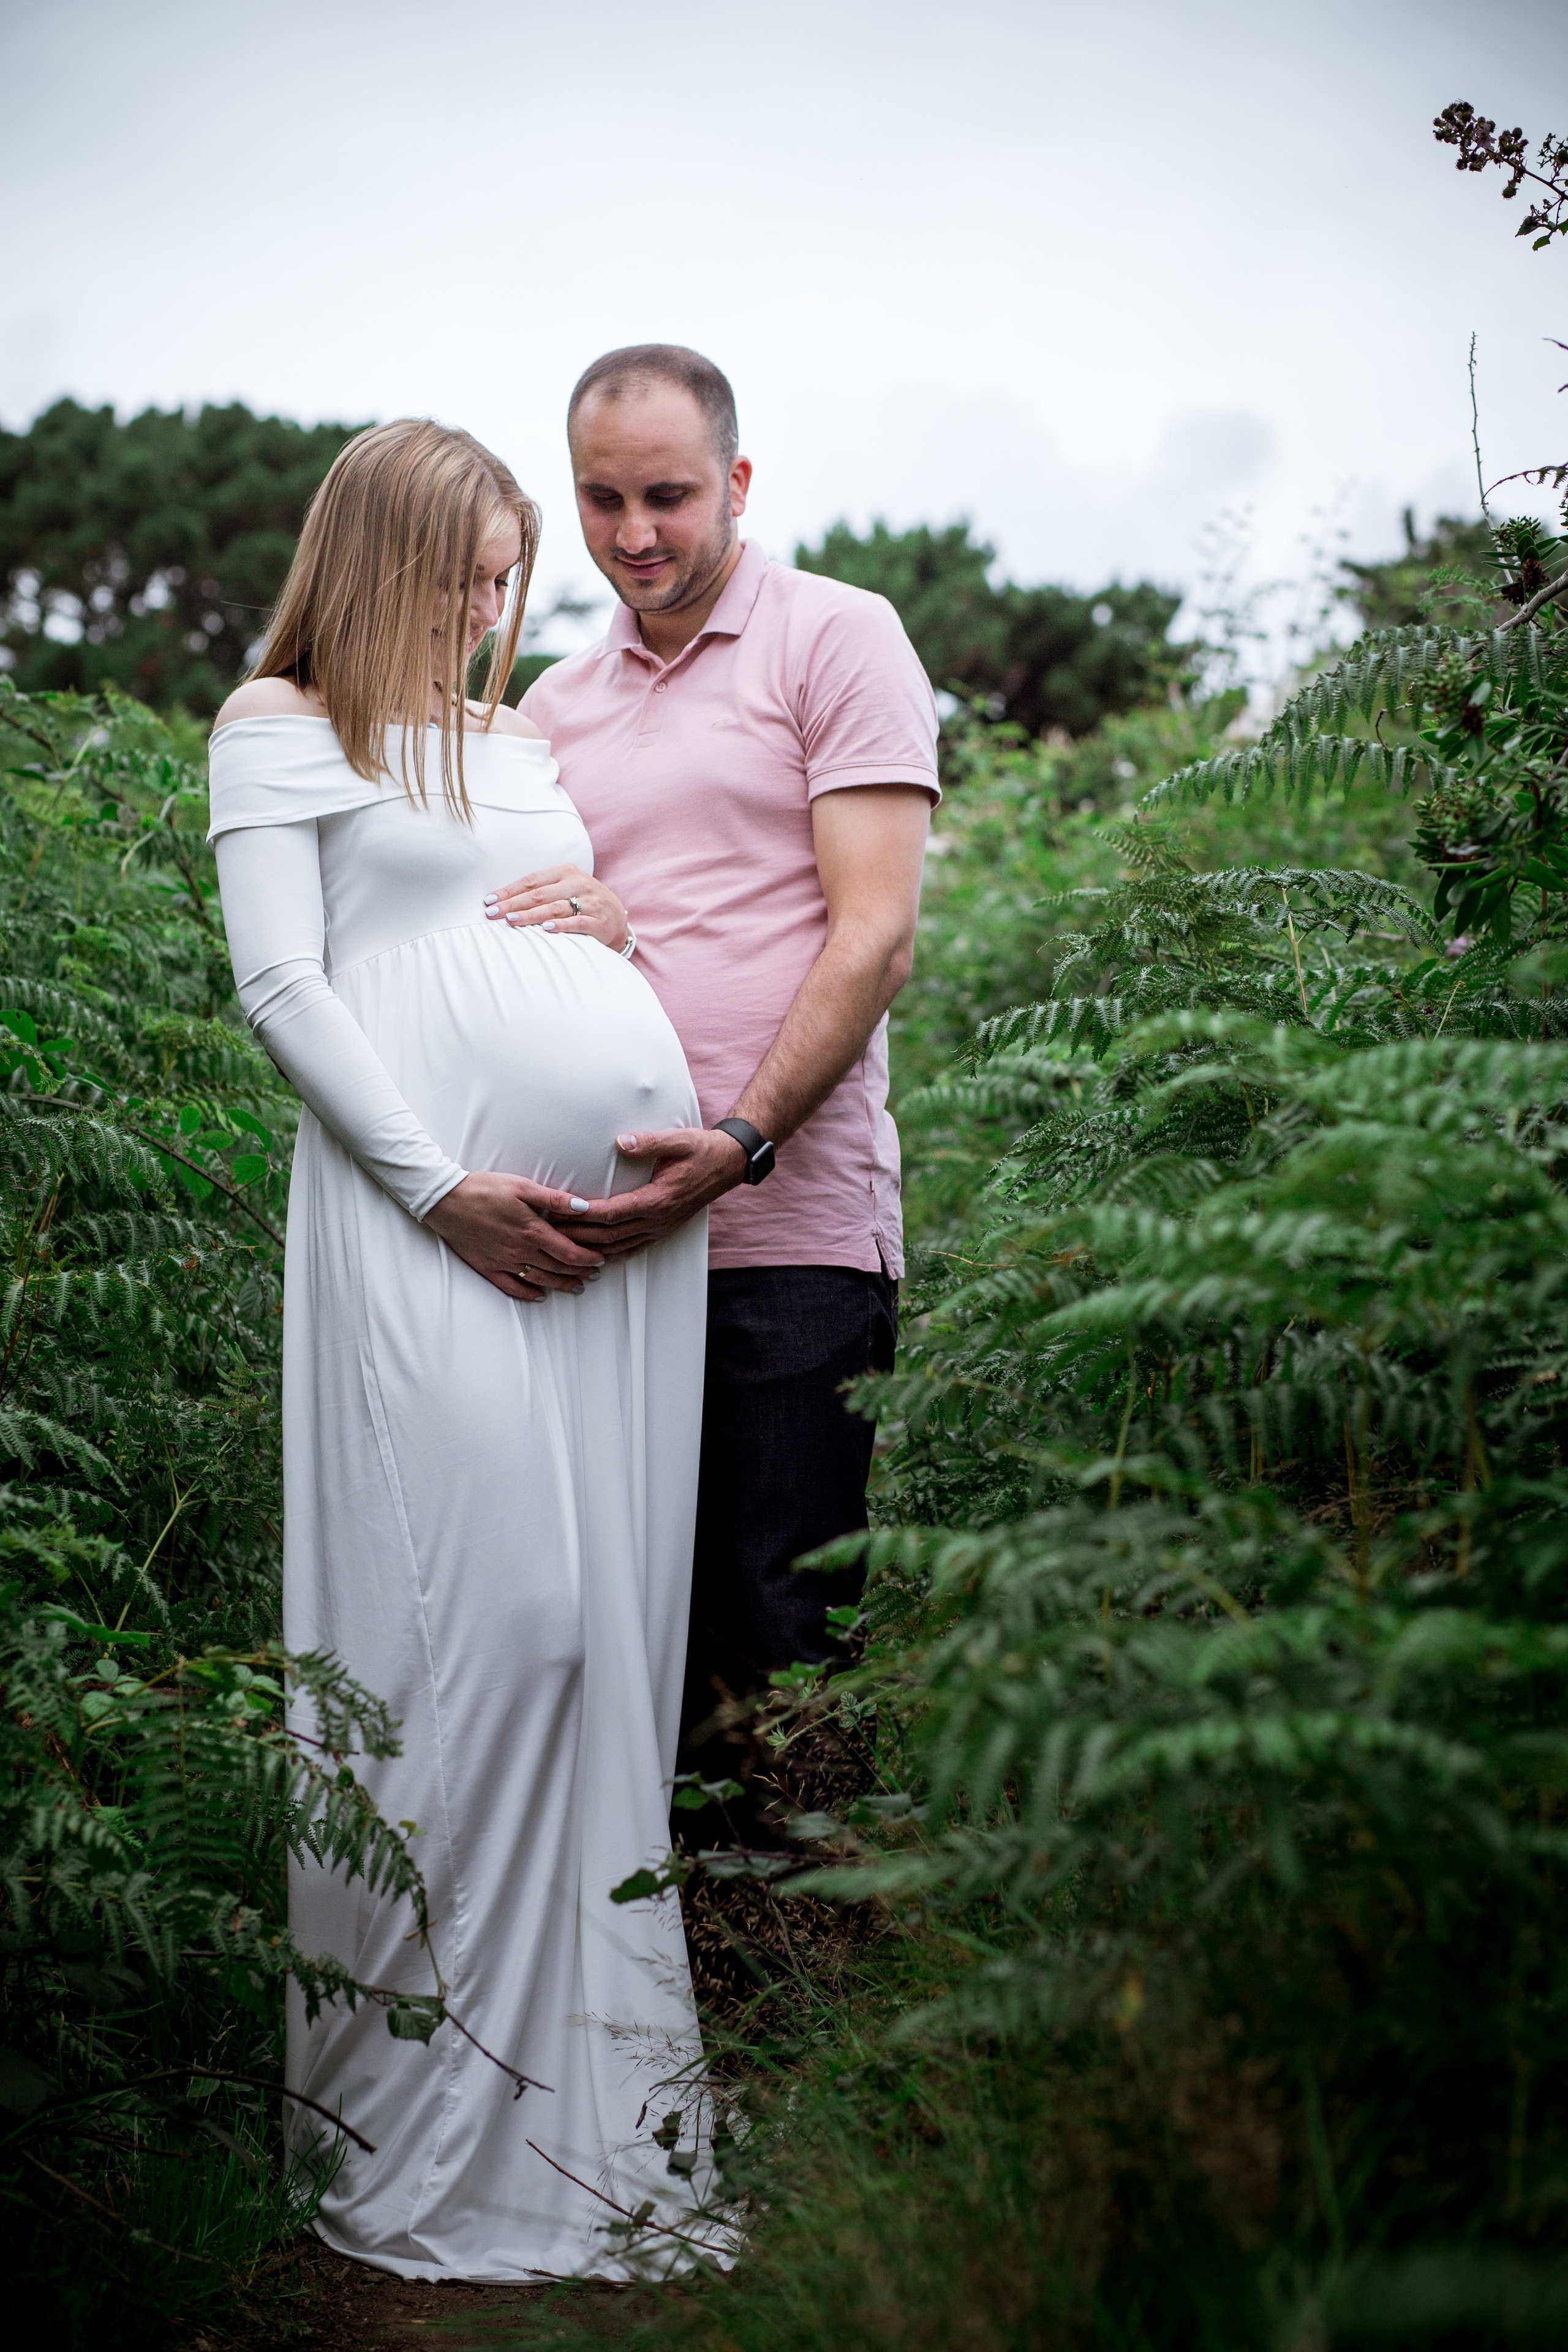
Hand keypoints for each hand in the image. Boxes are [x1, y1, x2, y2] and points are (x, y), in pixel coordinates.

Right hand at [424, 1171, 606, 1301]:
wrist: (445, 1200)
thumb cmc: (485, 1188)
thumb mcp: (522, 1186)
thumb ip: (555, 1199)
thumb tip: (585, 1208)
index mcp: (532, 1231)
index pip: (569, 1252)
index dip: (588, 1259)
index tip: (601, 1260)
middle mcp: (521, 1252)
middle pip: (558, 1269)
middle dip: (580, 1273)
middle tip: (595, 1274)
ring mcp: (503, 1262)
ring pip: (539, 1280)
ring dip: (561, 1285)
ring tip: (576, 1287)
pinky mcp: (487, 1267)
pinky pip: (511, 1287)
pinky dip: (528, 1294)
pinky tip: (539, 1296)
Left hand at [484, 864, 627, 952]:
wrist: (618, 918)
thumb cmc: (583, 901)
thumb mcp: (565, 887)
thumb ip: (542, 890)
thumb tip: (505, 900)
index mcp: (566, 872)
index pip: (532, 881)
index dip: (509, 891)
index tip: (489, 901)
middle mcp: (578, 883)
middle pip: (539, 894)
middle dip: (513, 904)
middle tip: (493, 913)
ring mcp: (590, 902)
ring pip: (554, 908)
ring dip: (530, 915)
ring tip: (511, 920)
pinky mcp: (599, 920)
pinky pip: (577, 922)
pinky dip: (560, 925)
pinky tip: (545, 929)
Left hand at [554, 1128, 747, 1259]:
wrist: (726, 1165)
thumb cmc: (700, 1150)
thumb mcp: (677, 1140)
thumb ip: (648, 1142)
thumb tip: (620, 1142)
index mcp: (658, 1199)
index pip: (613, 1213)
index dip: (585, 1215)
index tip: (562, 1211)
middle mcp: (657, 1219)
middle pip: (609, 1236)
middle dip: (578, 1234)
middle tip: (549, 1229)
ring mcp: (660, 1228)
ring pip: (618, 1247)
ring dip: (589, 1247)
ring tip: (562, 1243)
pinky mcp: (661, 1229)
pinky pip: (631, 1248)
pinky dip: (609, 1254)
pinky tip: (592, 1254)